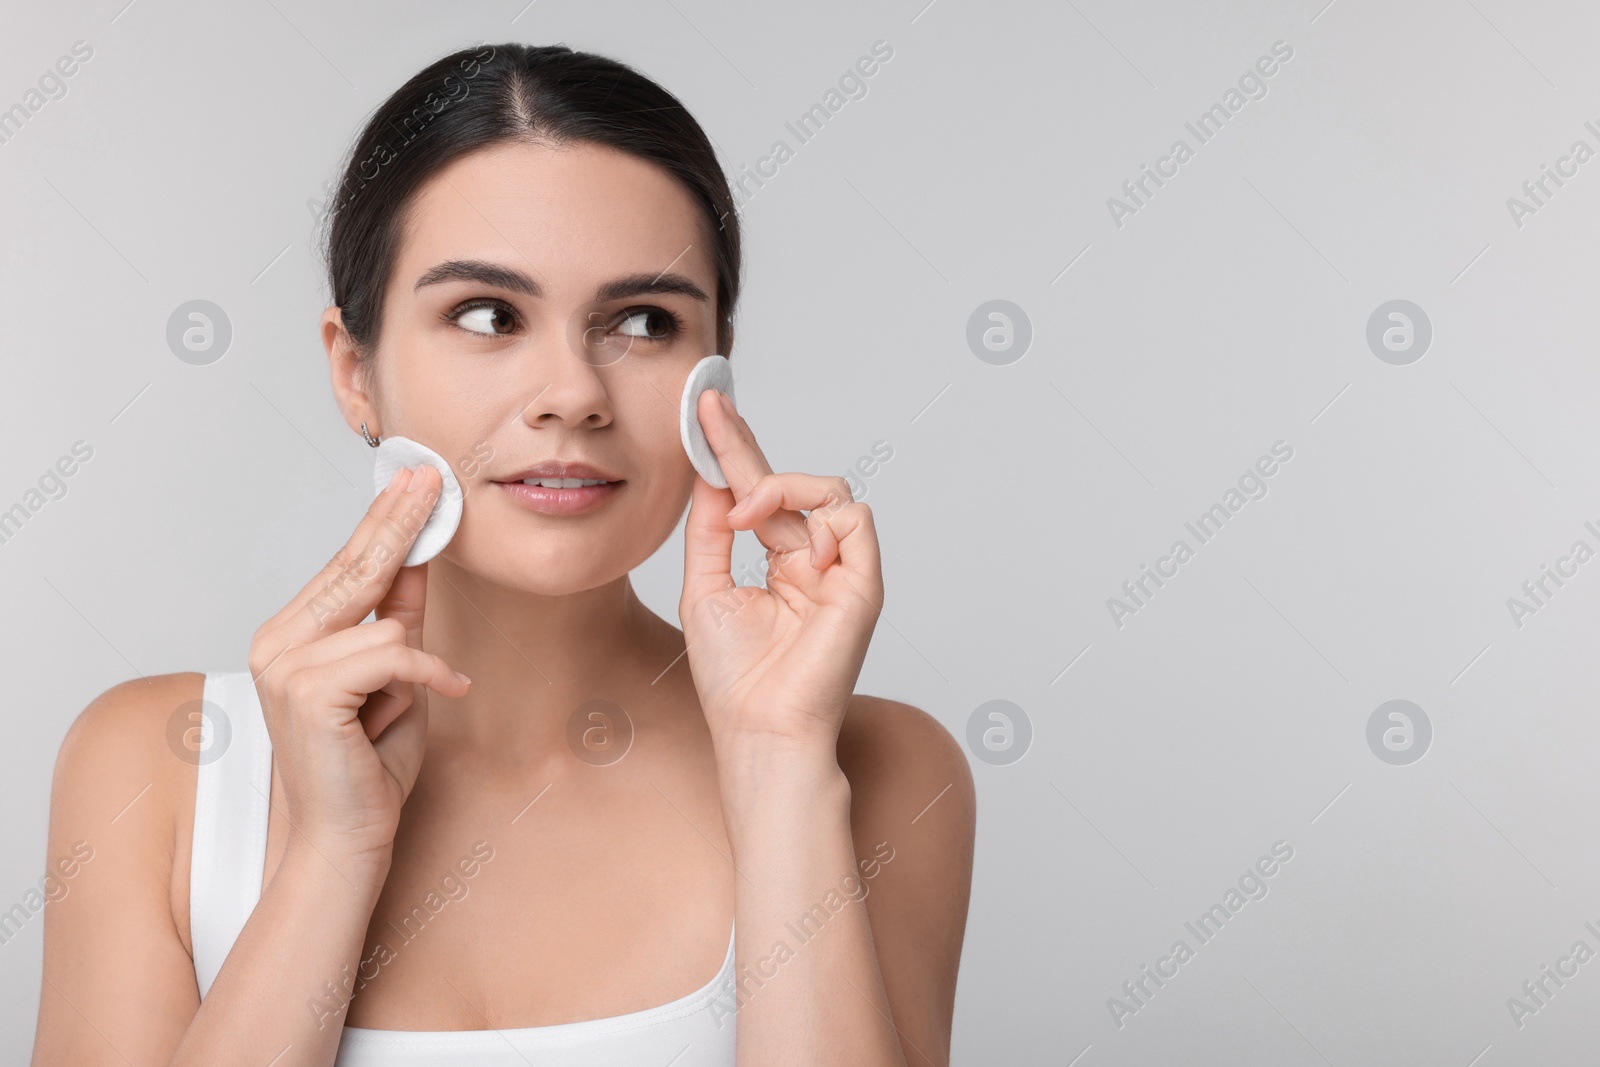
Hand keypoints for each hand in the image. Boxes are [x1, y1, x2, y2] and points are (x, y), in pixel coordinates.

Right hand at [246, 464, 470, 884]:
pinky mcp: (307, 691)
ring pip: (385, 623)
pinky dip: (428, 676)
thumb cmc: (369, 765)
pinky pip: (394, 655)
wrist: (347, 837)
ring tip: (401, 711)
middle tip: (432, 479)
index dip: (384, 521)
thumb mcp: (398, 678)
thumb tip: (420, 558)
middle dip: (400, 522)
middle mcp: (277, 643)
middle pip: (355, 569)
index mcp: (290, 635)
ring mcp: (285, 665)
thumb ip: (400, 619)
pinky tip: (448, 693)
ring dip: (415, 667)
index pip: (346, 566)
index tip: (415, 480)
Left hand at [678, 389, 883, 753]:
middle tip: (710, 410)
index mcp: (778, 563)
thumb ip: (710, 529)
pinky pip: (855, 521)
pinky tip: (785, 543)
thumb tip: (710, 475)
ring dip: (781, 488)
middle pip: (789, 483)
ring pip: (830, 492)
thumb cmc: (732, 678)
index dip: (734, 451)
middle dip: (746, 445)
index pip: (759, 494)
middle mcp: (813, 562)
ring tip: (744, 515)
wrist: (757, 730)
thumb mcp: (704, 587)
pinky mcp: (864, 585)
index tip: (705, 410)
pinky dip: (821, 520)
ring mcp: (840, 572)